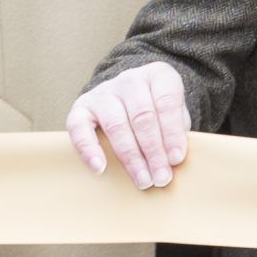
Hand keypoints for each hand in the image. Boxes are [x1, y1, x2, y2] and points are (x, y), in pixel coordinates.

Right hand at [66, 61, 193, 188]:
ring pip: (116, 125)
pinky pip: (79, 128)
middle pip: (142, 116)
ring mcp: (103, 92)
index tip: (176, 159)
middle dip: (153, 151)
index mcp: (158, 75)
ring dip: (131, 157)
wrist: (130, 98)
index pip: (167, 101)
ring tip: (143, 180)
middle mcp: (129, 80)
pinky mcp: (81, 107)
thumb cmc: (159, 111)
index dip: (173, 132)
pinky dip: (89, 150)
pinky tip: (100, 169)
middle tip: (161, 178)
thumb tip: (172, 159)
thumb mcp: (176, 114)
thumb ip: (177, 131)